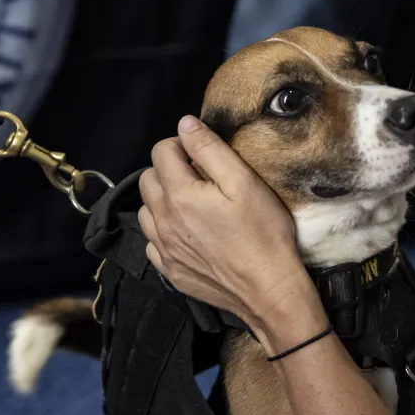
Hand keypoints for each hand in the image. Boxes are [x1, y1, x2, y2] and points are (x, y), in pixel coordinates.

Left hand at [137, 115, 315, 332]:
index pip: (160, 152)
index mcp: (179, 194)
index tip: (201, 153)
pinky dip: (164, 232)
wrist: (268, 290)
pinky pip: (153, 243)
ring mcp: (164, 249)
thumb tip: (185, 124)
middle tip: (199, 177)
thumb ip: (210, 149)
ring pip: (146, 212)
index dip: (180, 145)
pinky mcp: (170, 271)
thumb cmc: (263, 233)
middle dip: (168, 170)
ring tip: (192, 205)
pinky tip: (188, 234)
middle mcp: (163, 221)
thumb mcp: (243, 182)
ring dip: (162, 201)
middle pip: (147, 180)